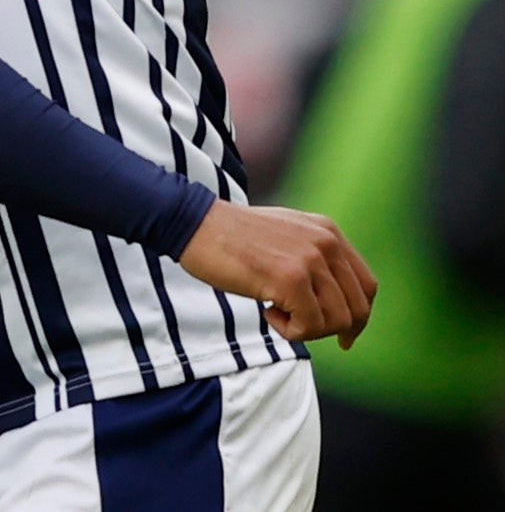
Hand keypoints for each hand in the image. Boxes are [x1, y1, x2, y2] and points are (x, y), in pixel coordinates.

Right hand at [178, 200, 378, 348]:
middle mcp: (326, 243)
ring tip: (275, 312)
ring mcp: (310, 260)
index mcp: (328, 231)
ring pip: (336, 322)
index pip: (367, 286)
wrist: (193, 224)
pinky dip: (288, 331)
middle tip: (299, 328)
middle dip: (331, 330)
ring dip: (307, 329)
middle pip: (357, 309)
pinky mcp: (290, 279)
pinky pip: (308, 327)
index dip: (358, 318)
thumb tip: (332, 300)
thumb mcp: (285, 236)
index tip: (342, 336)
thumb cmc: (230, 237)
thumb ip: (313, 256)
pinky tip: (265, 310)